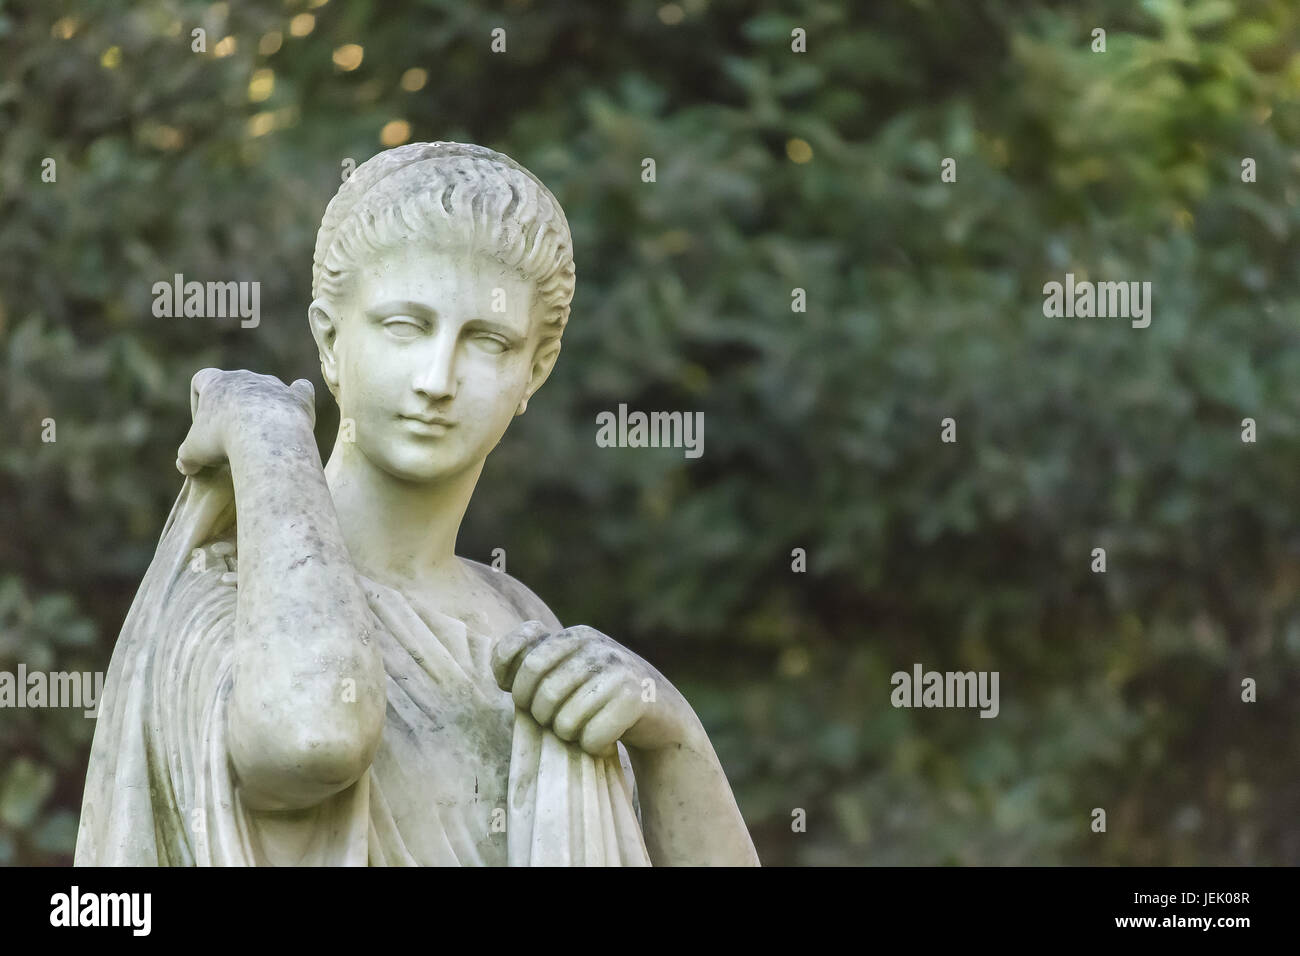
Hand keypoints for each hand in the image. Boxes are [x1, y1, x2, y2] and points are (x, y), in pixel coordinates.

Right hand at [177, 368, 315, 475]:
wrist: (264, 438)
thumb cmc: (221, 440)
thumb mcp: (194, 452)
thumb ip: (186, 456)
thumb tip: (186, 466)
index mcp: (217, 382)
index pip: (201, 380)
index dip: (198, 402)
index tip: (202, 427)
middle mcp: (246, 378)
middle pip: (236, 386)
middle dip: (232, 409)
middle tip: (231, 437)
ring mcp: (274, 386)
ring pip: (266, 390)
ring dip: (262, 409)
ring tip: (260, 438)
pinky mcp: (297, 398)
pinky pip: (300, 390)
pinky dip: (297, 400)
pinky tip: (294, 414)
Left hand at [491, 622, 700, 757]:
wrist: (662, 717)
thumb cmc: (602, 699)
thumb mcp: (571, 672)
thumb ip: (537, 663)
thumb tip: (501, 672)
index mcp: (574, 636)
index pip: (518, 652)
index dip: (511, 681)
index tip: (521, 698)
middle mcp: (595, 644)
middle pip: (538, 691)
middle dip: (539, 716)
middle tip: (556, 722)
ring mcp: (617, 668)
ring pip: (564, 720)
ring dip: (568, 735)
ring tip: (582, 730)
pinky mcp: (635, 698)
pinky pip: (591, 736)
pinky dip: (593, 746)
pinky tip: (605, 738)